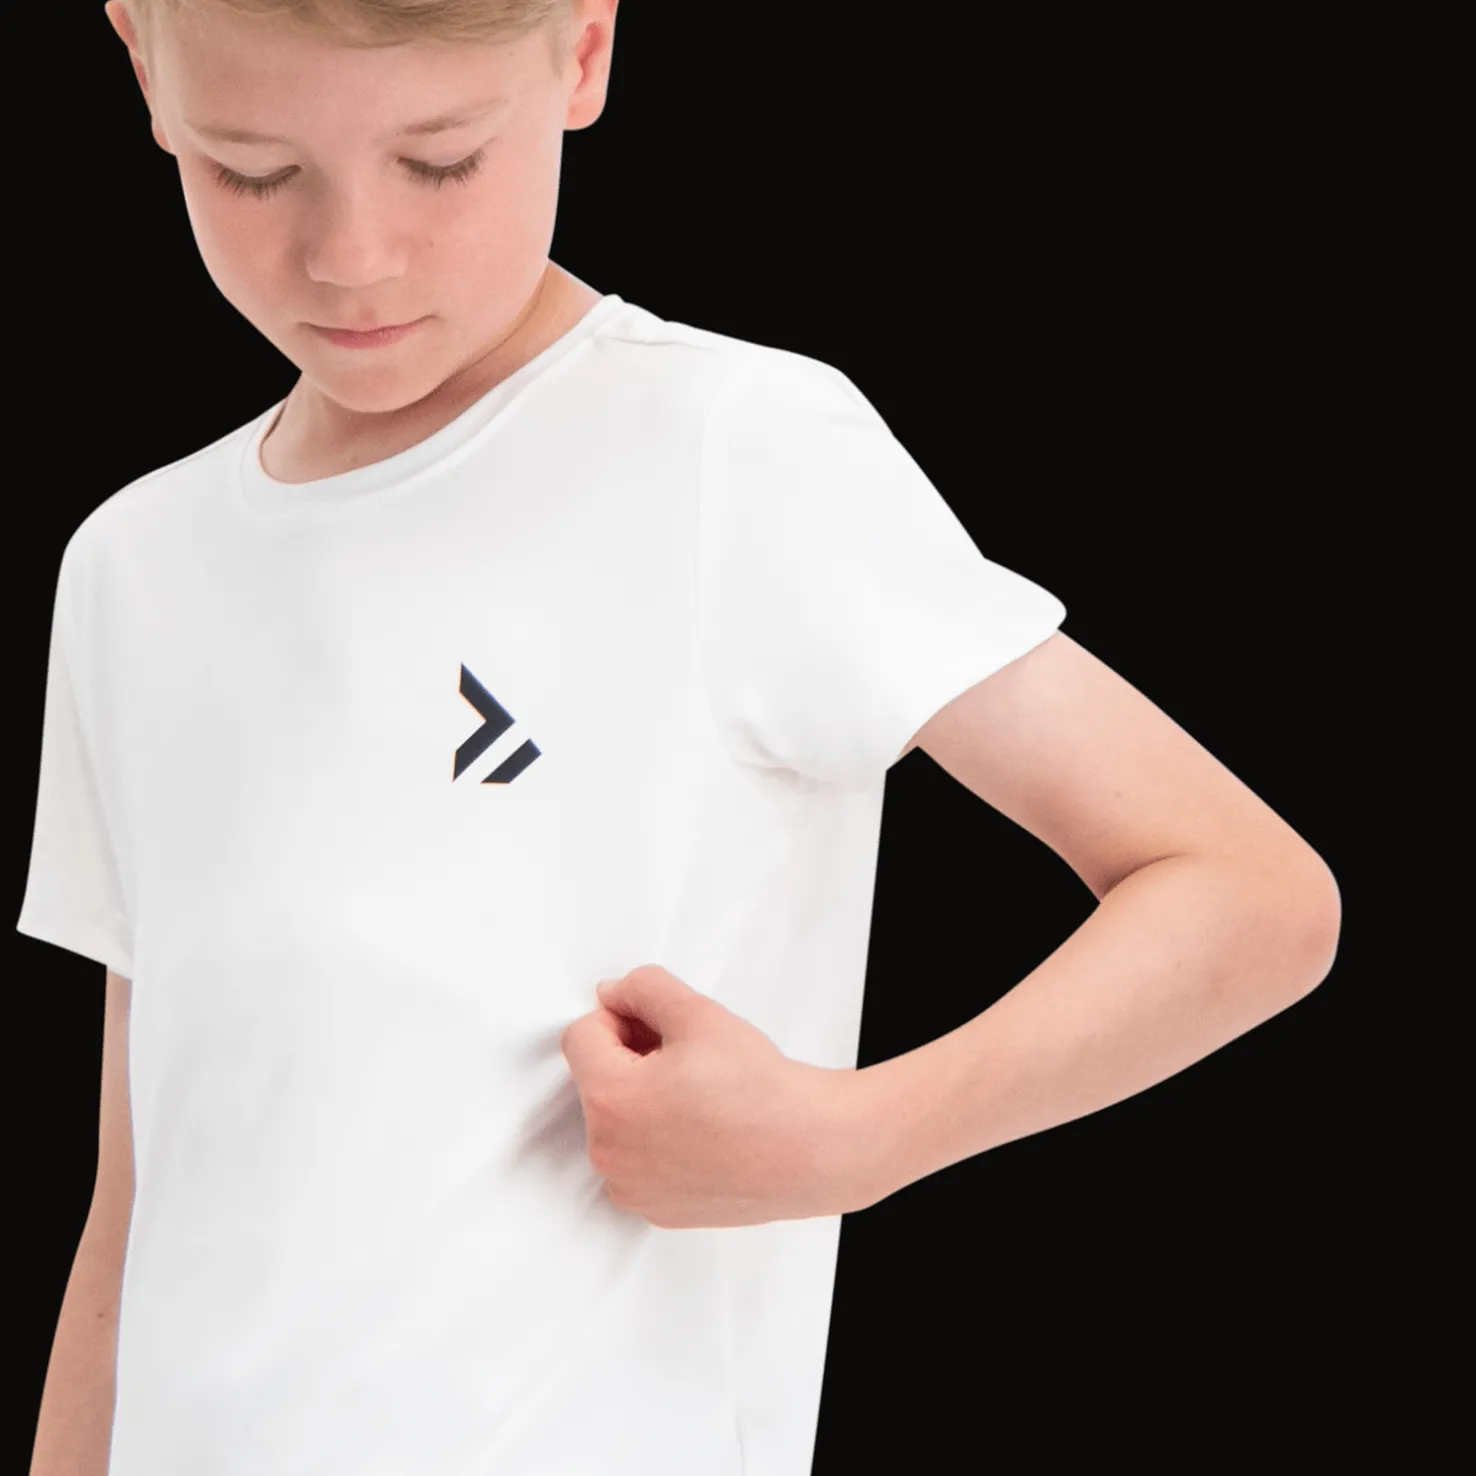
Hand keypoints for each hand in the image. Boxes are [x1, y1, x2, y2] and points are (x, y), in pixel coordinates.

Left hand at [560, 964, 869, 1228]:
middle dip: (631, 1059)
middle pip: (596, 1080)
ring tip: (699, 1094)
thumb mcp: (697, 1013)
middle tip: (687, 1056)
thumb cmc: (762, 1091)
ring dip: (643, 1100)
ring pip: (616, 1122)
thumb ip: (642, 988)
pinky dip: (658, 1141)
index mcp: (609, 1099)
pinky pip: (637, 1160)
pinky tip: (702, 1129)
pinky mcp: (655, 1208)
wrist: (811, 1149)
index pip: (581, 1035)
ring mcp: (630, 1187)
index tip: (656, 1024)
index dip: (620, 1017)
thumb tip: (614, 994)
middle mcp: (608, 1152)